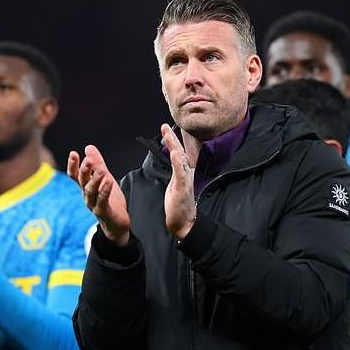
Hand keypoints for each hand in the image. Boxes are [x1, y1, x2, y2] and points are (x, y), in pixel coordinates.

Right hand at [68, 145, 130, 245]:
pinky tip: (108, 182)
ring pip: (91, 191)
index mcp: (85, 186)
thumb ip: (97, 163)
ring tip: (101, 170)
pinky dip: (104, 191)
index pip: (75, 175)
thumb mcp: (104, 177)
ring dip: (95, 180)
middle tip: (88, 160)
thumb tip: (88, 147)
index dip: (73, 165)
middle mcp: (86, 195)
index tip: (73, 153)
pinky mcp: (103, 212)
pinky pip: (102, 201)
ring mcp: (93, 204)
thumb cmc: (109, 199)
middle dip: (84, 170)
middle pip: (82, 181)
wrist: (116, 222)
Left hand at [160, 124, 195, 239]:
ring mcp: (185, 181)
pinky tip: (174, 153)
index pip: (176, 154)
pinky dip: (177, 163)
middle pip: (178, 152)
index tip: (165, 129)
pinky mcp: (183, 189)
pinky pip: (181, 174)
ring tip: (168, 134)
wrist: (185, 224)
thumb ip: (175, 174)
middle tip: (164, 126)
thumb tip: (173, 164)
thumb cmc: (179, 207)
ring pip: (179, 160)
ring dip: (174, 146)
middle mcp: (185, 175)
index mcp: (181, 174)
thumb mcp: (174, 187)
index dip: (171, 141)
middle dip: (172, 138)